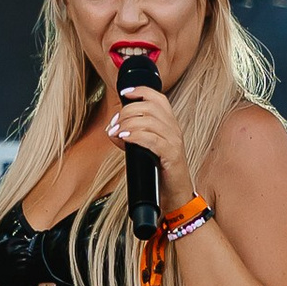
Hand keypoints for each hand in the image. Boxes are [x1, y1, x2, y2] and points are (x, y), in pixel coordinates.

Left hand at [107, 76, 193, 210]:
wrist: (174, 194)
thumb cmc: (159, 170)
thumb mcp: (144, 148)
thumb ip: (131, 135)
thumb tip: (112, 129)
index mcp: (169, 123)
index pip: (158, 98)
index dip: (141, 91)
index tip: (125, 93)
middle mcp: (174, 129)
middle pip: (149, 107)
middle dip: (126, 112)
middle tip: (114, 125)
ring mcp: (174, 141)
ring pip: (149, 121)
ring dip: (127, 124)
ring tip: (116, 132)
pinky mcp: (171, 155)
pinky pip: (152, 139)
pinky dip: (135, 135)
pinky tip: (125, 138)